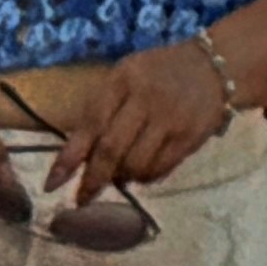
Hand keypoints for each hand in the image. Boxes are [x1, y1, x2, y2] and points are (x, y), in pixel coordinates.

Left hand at [45, 35, 236, 200]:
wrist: (214, 66)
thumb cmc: (159, 73)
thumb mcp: (126, 78)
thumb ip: (102, 111)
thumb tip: (78, 160)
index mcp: (123, 79)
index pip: (90, 124)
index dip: (69, 158)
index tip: (52, 184)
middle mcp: (146, 97)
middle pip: (111, 150)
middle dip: (93, 180)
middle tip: (82, 198)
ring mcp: (170, 118)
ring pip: (135, 165)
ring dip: (122, 178)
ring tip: (121, 174)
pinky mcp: (189, 137)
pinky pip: (159, 170)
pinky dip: (145, 177)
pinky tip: (144, 169)